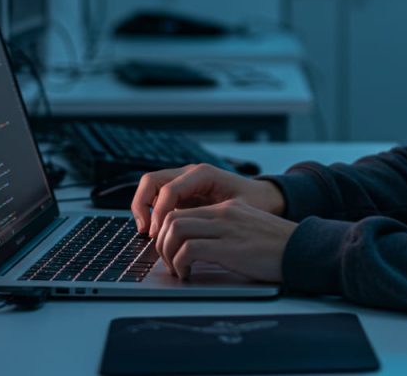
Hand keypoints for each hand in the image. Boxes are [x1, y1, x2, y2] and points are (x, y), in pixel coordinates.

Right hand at [130, 163, 285, 237]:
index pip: (169, 189)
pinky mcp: (180, 193)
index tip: (159, 232)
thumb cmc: (254, 203)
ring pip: (150, 187)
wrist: (263, 198)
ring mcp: (183, 182)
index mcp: (203, 174)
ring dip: (143, 208)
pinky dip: (150, 211)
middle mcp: (189, 174)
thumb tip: (191, 230)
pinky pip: (156, 198)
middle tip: (146, 230)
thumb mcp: (239, 209)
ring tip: (147, 231)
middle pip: (151, 181)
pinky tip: (156, 231)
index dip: (160, 212)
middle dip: (143, 205)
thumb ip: (217, 216)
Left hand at [155, 198, 296, 282]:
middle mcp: (224, 214)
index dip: (168, 233)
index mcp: (228, 209)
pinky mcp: (229, 247)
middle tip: (169, 262)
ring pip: (175, 230)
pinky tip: (189, 274)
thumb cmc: (278, 248)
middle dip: (162, 243)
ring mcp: (226, 228)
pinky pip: (189, 250)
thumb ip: (225, 233)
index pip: (183, 211)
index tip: (170, 251)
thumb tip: (198, 249)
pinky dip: (181, 264)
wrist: (303, 250)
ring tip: (177, 269)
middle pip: (172, 218)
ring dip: (168, 253)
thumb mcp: (248, 230)